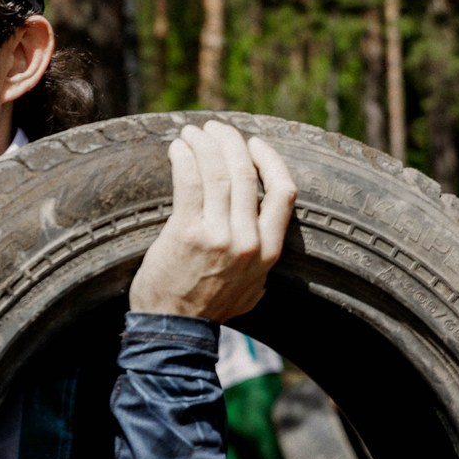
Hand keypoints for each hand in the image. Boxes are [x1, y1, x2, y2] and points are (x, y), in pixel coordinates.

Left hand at [127, 121, 296, 320]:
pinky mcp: (186, 233)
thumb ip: (261, 260)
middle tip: (215, 129)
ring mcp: (218, 237)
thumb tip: (263, 232)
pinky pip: (189, 182)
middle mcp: (248, 242)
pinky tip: (177, 148)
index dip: (270, 160)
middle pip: (246, 175)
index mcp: (269, 252)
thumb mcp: (251, 288)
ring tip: (193, 132)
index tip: (254, 143)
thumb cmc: (209, 307)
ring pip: (218, 173)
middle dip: (230, 143)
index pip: (283, 192)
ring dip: (205, 144)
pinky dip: (184, 158)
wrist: (174, 329)